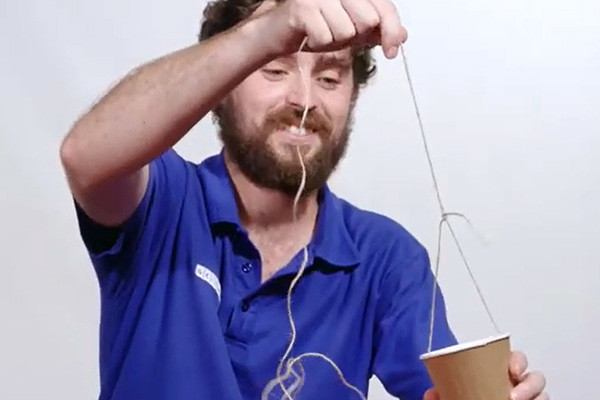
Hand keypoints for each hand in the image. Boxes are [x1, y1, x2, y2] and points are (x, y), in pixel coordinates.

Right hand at [260, 0, 407, 58]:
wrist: (279, 34)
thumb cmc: (315, 29)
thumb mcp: (352, 33)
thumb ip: (376, 32)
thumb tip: (402, 36)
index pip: (384, 8)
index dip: (391, 31)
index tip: (392, 52)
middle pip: (367, 21)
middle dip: (354, 36)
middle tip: (336, 32)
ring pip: (346, 31)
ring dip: (334, 41)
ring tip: (321, 32)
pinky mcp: (303, 8)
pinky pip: (325, 38)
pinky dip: (317, 43)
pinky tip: (309, 35)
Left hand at [423, 350, 547, 399]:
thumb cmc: (466, 398)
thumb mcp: (452, 396)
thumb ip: (442, 394)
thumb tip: (431, 394)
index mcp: (498, 374)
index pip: (515, 360)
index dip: (518, 360)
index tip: (512, 368)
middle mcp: (516, 386)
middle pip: (535, 377)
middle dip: (530, 382)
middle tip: (514, 395)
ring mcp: (527, 399)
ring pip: (543, 395)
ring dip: (537, 396)